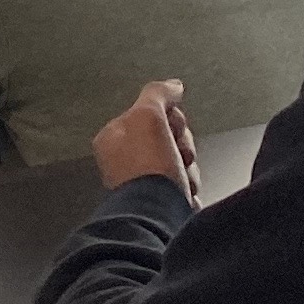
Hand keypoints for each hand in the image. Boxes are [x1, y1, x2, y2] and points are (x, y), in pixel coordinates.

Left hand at [94, 78, 198, 197]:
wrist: (158, 217)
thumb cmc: (147, 168)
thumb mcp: (148, 116)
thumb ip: (159, 94)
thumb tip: (173, 85)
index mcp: (114, 137)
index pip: (152, 113)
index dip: (171, 118)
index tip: (172, 127)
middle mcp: (124, 160)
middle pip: (169, 138)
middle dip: (182, 146)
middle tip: (178, 156)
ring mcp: (142, 183)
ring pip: (180, 163)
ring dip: (188, 170)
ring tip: (181, 181)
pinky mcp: (160, 204)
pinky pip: (184, 187)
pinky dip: (188, 191)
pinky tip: (183, 196)